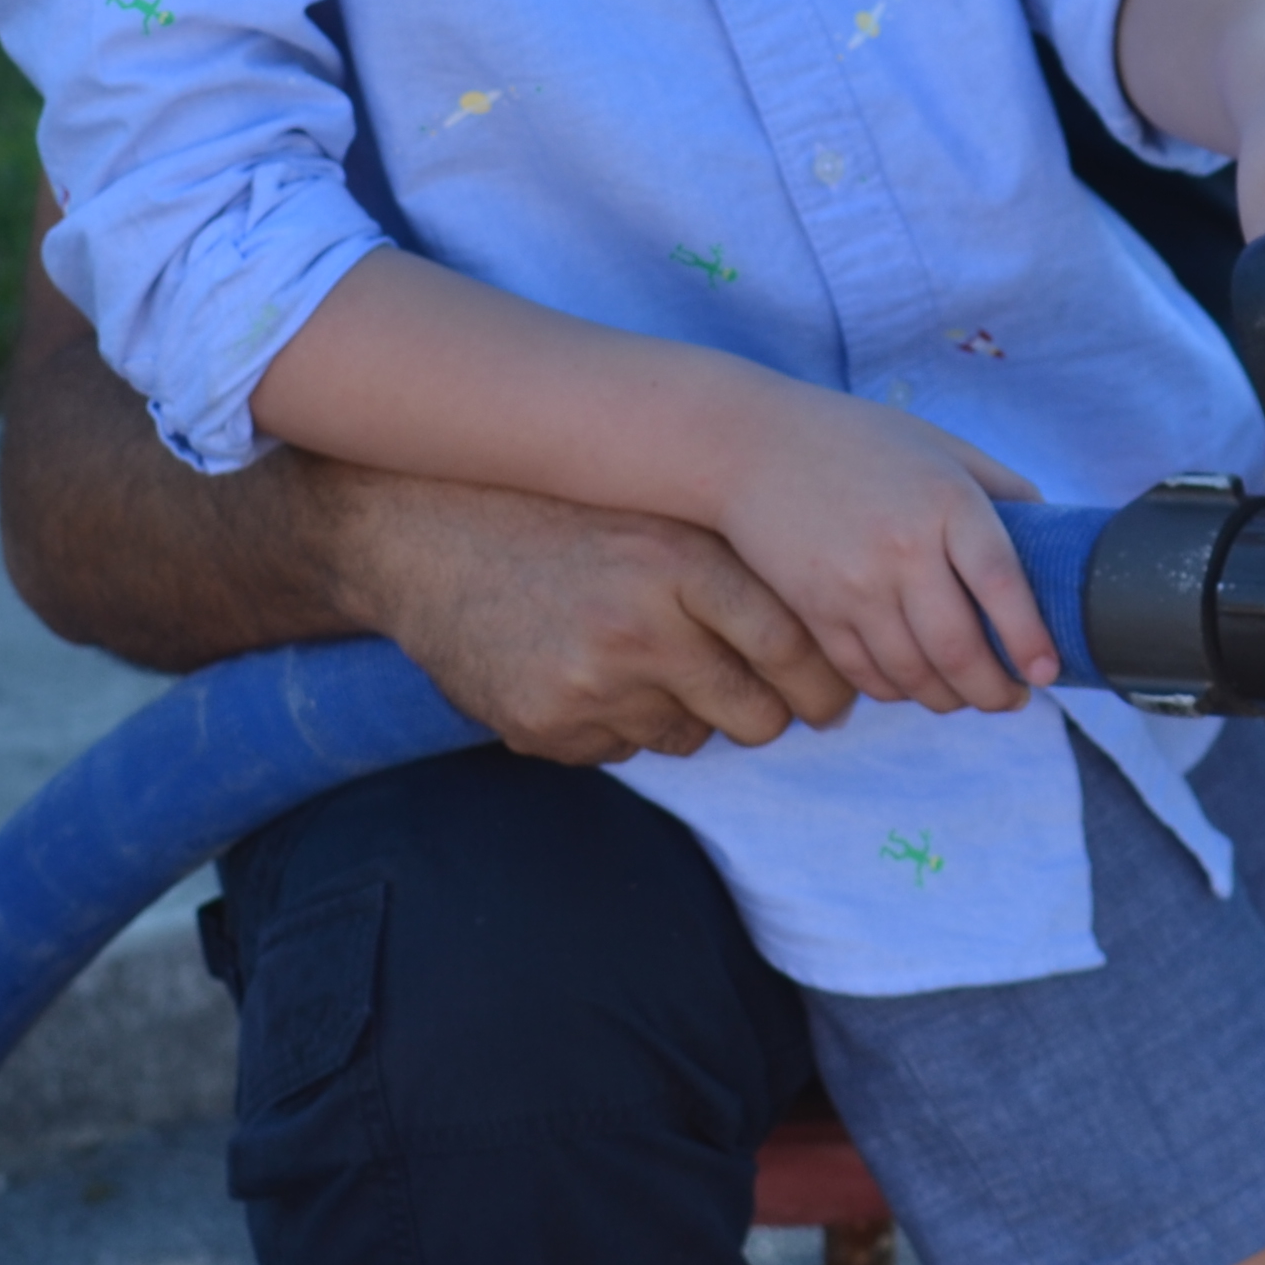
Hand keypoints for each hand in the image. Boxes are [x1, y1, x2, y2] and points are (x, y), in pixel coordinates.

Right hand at [334, 463, 862, 766]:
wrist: (426, 533)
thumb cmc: (566, 517)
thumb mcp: (659, 513)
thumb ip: (739, 567)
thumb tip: (839, 645)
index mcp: (681, 561)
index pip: (793, 651)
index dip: (826, 684)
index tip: (836, 694)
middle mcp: (641, 627)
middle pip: (759, 717)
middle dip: (768, 714)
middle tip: (757, 695)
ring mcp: (591, 685)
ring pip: (693, 738)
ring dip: (686, 712)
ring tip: (641, 656)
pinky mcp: (547, 727)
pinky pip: (625, 750)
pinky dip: (620, 721)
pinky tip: (585, 668)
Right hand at [708, 384, 1059, 713]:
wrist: (750, 446)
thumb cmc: (857, 441)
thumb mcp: (940, 446)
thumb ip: (1000, 488)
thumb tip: (1052, 541)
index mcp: (946, 501)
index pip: (1002, 585)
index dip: (1030, 638)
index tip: (1047, 672)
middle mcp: (903, 548)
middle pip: (960, 649)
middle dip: (995, 691)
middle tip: (1013, 698)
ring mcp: (855, 586)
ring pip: (915, 675)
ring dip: (951, 699)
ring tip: (969, 695)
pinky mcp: (816, 612)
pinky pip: (868, 676)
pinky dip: (900, 691)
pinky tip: (916, 682)